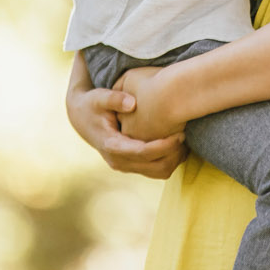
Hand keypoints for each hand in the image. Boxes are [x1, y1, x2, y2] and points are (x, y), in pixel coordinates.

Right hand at [65, 73, 188, 179]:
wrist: (82, 118)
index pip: (144, 152)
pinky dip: (170, 160)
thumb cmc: (92, 104)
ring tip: (184, 139)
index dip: (164, 145)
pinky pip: (156, 170)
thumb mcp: (99, 97)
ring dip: (174, 159)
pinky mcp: (132, 166)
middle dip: (174, 153)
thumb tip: (132, 103)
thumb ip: (114, 98)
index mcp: (112, 146)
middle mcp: (118, 161)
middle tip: (186, 133)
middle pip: (155, 166)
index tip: (180, 133)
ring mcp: (125, 166)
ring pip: (159, 172)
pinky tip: (177, 144)